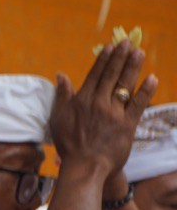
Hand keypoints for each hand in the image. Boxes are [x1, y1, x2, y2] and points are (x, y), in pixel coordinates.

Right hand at [50, 41, 156, 175]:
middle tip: (127, 42)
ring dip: (133, 67)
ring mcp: (114, 113)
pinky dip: (146, 91)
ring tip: (138, 53)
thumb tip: (61, 75)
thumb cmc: (68, 144)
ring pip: (125, 85)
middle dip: (120, 57)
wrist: (85, 166)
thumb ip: (62, 95)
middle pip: (112, 75)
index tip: (110, 47)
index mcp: (82, 100)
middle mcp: (99, 103)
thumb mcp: (58, 118)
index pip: (95, 74)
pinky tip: (152, 78)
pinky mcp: (128, 124)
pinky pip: (138, 104)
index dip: (104, 59)